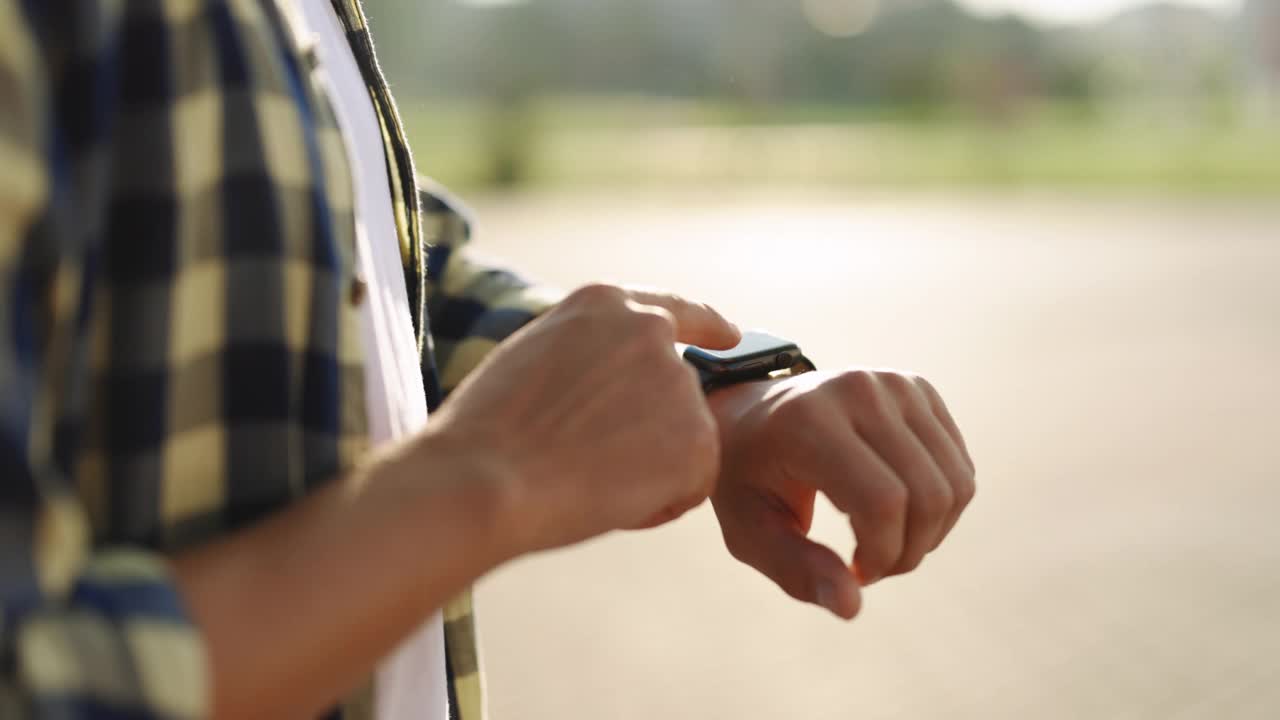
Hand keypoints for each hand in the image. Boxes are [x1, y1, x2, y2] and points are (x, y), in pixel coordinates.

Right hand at [428, 284, 740, 555]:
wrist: (486, 477)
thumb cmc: (486, 434)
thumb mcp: (535, 358)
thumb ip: (588, 358)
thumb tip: (616, 392)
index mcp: (604, 303)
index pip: (674, 310)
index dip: (707, 325)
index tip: (729, 336)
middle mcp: (650, 331)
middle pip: (677, 391)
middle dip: (651, 430)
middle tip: (589, 462)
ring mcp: (678, 383)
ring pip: (683, 442)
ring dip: (648, 468)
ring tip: (583, 479)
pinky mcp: (698, 439)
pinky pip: (690, 485)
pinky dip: (659, 504)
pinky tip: (607, 501)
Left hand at [707, 369, 974, 618]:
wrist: (751, 412)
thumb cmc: (746, 478)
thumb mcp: (749, 530)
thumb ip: (796, 570)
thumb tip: (852, 607)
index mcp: (807, 420)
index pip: (882, 501)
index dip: (882, 555)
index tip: (855, 573)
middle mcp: (858, 390)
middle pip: (928, 495)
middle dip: (909, 552)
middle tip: (872, 566)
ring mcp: (894, 383)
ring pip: (956, 485)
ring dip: (930, 534)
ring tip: (884, 542)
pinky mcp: (918, 388)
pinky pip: (960, 468)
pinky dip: (940, 508)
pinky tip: (899, 513)